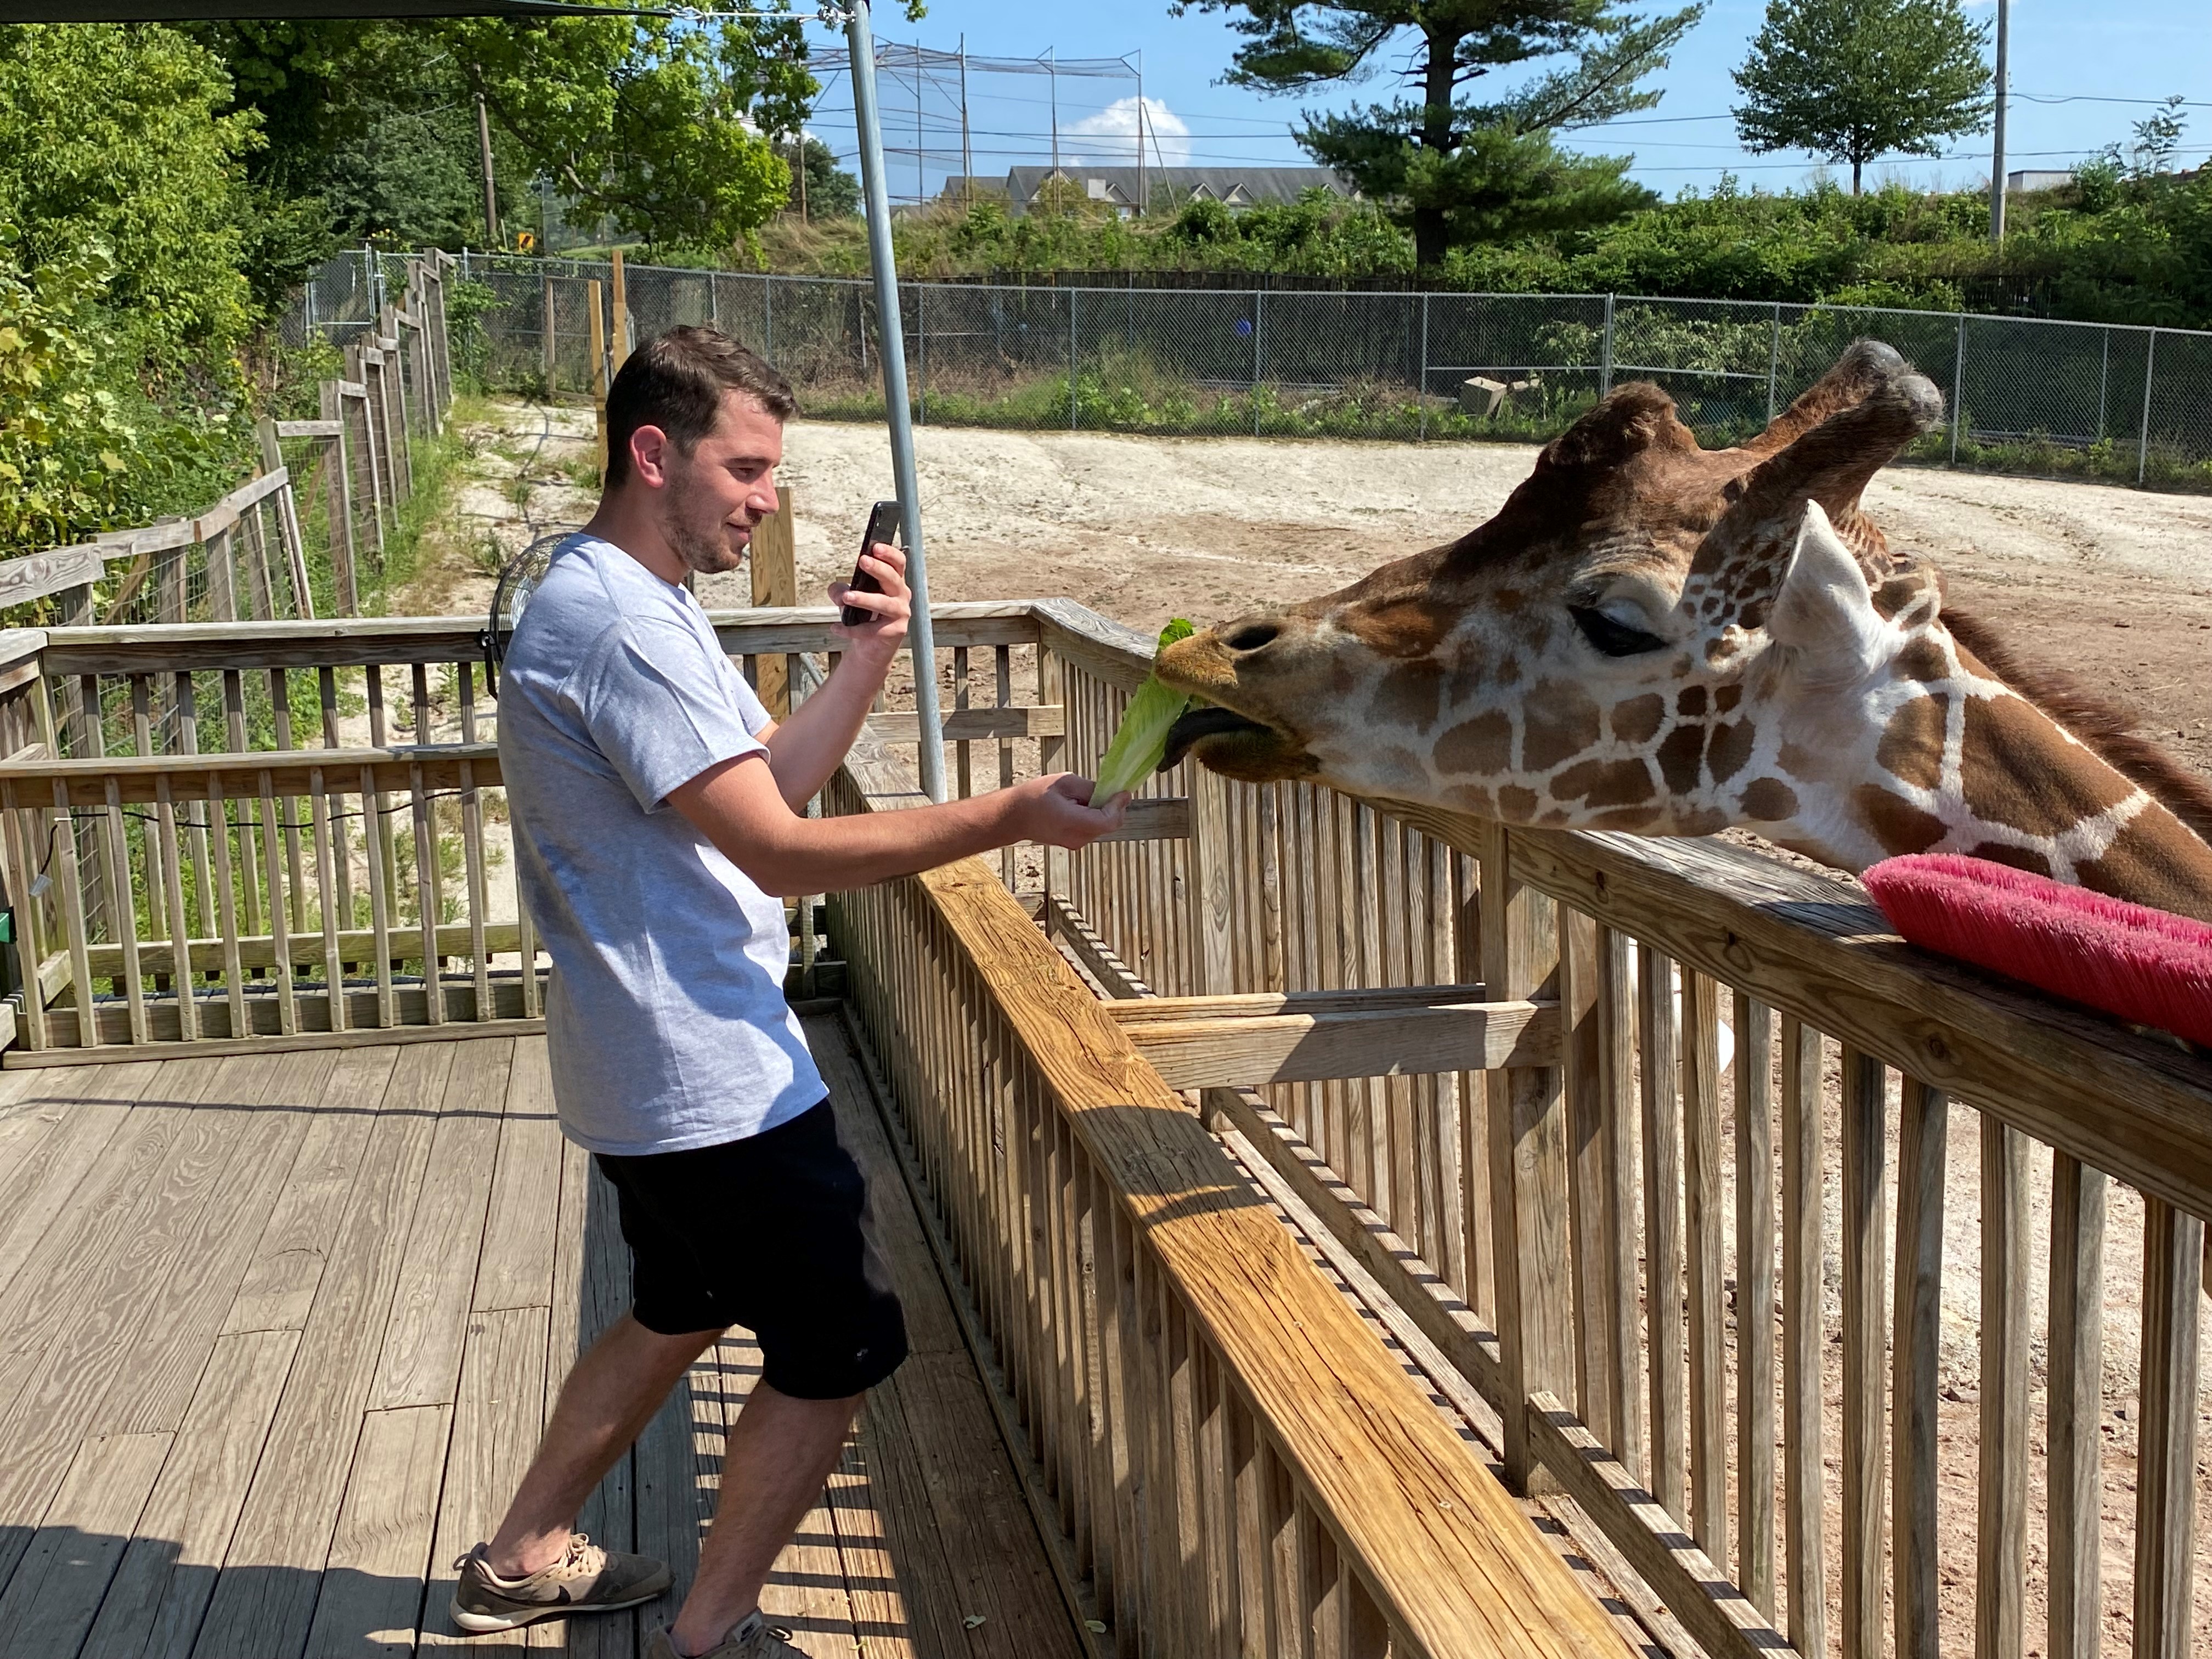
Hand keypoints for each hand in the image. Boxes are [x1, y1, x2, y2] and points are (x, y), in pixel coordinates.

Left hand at [829, 540, 910, 661]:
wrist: (871, 648)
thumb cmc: (863, 617)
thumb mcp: (848, 598)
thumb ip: (839, 591)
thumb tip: (839, 593)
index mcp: (894, 582)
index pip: (898, 563)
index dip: (889, 554)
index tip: (875, 547)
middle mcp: (901, 596)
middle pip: (893, 579)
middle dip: (878, 569)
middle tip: (862, 561)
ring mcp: (900, 615)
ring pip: (884, 604)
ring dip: (865, 599)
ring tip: (847, 597)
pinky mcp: (894, 632)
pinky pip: (871, 629)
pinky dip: (851, 629)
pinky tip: (836, 627)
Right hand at [1010, 773, 1128, 849]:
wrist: (1014, 816)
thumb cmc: (1034, 796)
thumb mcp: (1064, 783)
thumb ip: (1089, 788)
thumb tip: (1109, 792)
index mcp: (1072, 822)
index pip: (1107, 821)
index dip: (1119, 806)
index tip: (1123, 792)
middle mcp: (1076, 838)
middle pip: (1109, 824)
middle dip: (1113, 807)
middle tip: (1107, 790)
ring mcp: (1075, 843)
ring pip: (1102, 827)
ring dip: (1102, 811)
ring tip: (1084, 797)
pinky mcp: (1074, 843)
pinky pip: (1093, 829)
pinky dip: (1094, 816)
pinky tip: (1080, 806)